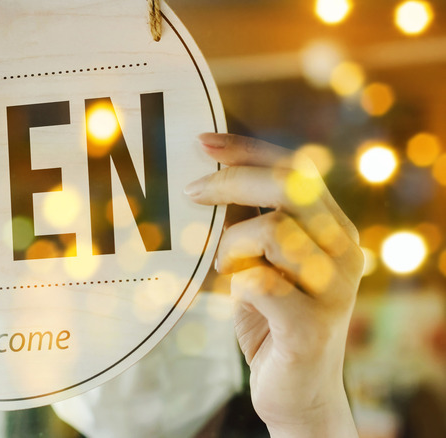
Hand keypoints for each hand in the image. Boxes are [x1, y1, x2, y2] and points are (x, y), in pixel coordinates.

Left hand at [186, 134, 362, 436]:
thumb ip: (248, 222)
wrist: (298, 392)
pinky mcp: (311, 328)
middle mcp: (343, 251)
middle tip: (192, 194)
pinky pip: (261, 282)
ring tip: (226, 270)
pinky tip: (236, 295)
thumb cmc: (272, 318)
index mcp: (333, 228)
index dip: (246, 149)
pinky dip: (236, 283)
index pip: (296, 169)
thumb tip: (204, 178)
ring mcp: (334, 290)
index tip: (202, 143)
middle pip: (290, 187)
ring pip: (274, 231)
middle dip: (231, 181)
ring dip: (231, 246)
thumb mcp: (260, 260)